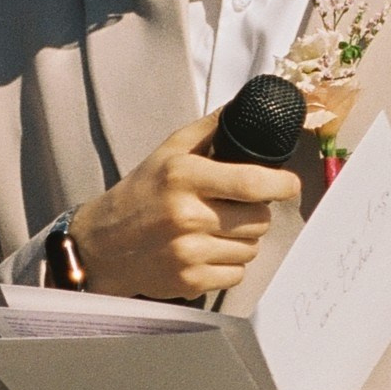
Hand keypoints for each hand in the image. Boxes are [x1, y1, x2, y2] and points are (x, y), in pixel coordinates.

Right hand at [68, 110, 300, 302]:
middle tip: (235, 208)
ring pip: (251, 250)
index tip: (289, 184)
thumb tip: (250, 106)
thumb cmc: (141, 193)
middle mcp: (186, 216)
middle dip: (257, 213)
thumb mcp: (168, 152)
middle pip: (259, 220)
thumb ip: (210, 130)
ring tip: (217, 230)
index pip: (251, 183)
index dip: (281, 185)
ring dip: (243, 240)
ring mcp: (188, 253)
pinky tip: (206, 252)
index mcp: (183, 177)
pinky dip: (229, 265)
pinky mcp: (189, 282)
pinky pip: (236, 275)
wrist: (101, 245)